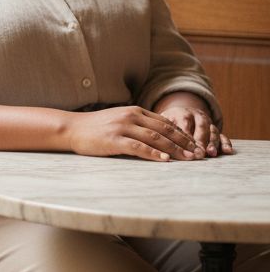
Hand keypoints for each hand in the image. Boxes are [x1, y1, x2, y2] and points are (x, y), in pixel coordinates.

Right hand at [65, 105, 207, 161]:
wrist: (72, 128)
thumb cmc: (96, 128)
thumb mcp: (120, 120)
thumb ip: (138, 124)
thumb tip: (160, 136)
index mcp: (135, 111)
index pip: (166, 122)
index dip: (183, 134)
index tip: (196, 144)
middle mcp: (132, 117)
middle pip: (165, 130)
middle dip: (185, 142)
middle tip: (199, 153)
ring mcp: (123, 128)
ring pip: (155, 138)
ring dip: (174, 149)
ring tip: (188, 158)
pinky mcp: (114, 140)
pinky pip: (138, 147)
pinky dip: (153, 154)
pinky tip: (164, 160)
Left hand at [153, 91, 232, 157]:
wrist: (179, 114)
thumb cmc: (166, 124)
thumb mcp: (160, 124)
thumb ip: (157, 131)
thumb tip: (148, 143)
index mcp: (181, 113)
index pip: (184, 124)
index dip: (185, 137)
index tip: (184, 149)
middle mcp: (196, 116)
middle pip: (200, 127)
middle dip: (200, 141)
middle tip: (199, 154)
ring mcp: (207, 122)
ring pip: (212, 131)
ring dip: (213, 142)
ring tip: (211, 153)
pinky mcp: (214, 129)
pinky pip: (222, 135)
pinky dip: (226, 142)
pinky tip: (228, 151)